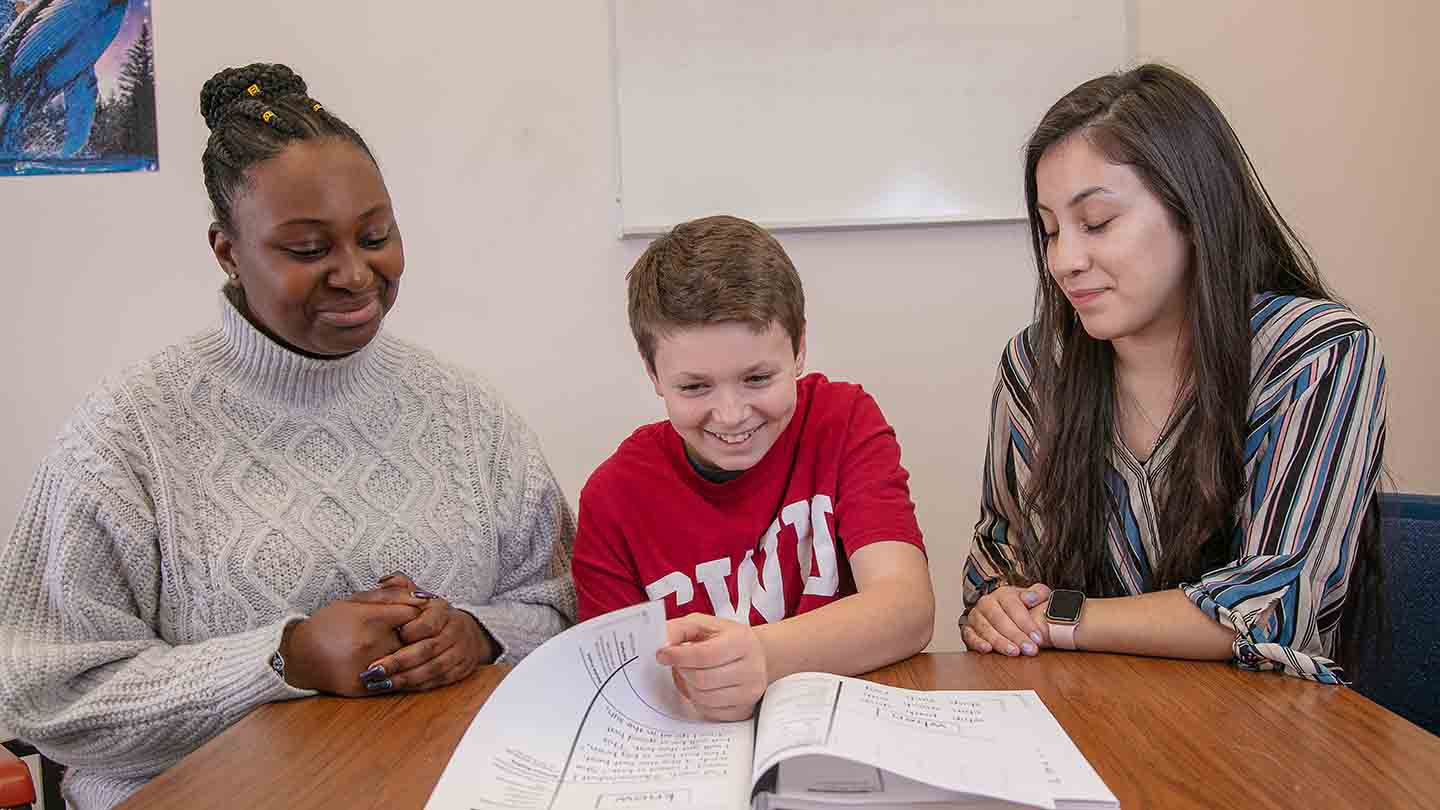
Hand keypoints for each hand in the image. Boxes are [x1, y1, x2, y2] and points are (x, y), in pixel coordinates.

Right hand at [280, 600, 419, 695]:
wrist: (299, 657)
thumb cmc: (328, 624)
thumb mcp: (355, 601)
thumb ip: (389, 595)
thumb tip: (422, 594)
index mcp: (371, 619)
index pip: (415, 613)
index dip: (418, 610)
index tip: (414, 611)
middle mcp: (372, 645)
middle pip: (416, 638)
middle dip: (417, 633)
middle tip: (412, 630)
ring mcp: (370, 668)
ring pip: (409, 661)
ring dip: (410, 654)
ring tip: (402, 647)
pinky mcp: (366, 689)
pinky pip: (396, 680)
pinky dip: (399, 672)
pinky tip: (393, 664)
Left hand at [348, 587, 495, 692]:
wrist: (464, 633)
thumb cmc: (432, 616)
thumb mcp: (419, 599)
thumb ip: (400, 588)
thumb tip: (384, 580)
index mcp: (443, 610)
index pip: (429, 623)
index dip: (411, 632)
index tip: (394, 636)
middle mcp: (455, 631)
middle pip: (429, 649)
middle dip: (400, 661)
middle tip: (375, 669)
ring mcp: (461, 651)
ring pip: (434, 668)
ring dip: (406, 677)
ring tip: (382, 683)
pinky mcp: (461, 669)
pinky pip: (439, 680)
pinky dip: (418, 686)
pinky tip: (398, 687)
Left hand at [656, 614, 767, 721]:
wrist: (756, 655)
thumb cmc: (727, 638)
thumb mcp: (704, 624)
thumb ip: (680, 629)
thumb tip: (662, 642)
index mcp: (742, 642)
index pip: (703, 655)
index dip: (677, 656)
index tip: (662, 654)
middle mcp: (751, 669)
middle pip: (701, 679)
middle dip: (682, 671)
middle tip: (678, 663)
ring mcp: (749, 693)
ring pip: (703, 698)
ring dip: (688, 687)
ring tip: (690, 674)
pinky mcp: (744, 710)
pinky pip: (709, 712)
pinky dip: (698, 701)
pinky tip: (701, 687)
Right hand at [960, 583, 1053, 656]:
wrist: (1005, 613)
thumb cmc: (1023, 608)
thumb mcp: (1036, 596)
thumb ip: (1038, 593)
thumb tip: (1030, 598)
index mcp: (1003, 593)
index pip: (1013, 606)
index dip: (1026, 623)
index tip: (1038, 638)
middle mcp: (986, 603)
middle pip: (999, 619)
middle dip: (1016, 636)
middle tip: (1029, 649)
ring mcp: (975, 616)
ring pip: (985, 629)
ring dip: (1000, 642)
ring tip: (1014, 652)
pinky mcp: (967, 629)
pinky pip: (969, 636)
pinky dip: (977, 642)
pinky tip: (987, 649)